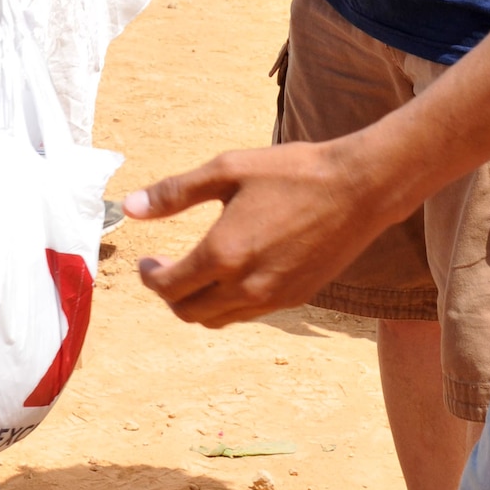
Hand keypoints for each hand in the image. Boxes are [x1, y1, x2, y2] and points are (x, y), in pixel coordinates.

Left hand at [125, 138, 376, 326]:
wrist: (359, 188)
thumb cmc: (292, 172)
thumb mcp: (227, 169)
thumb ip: (175, 192)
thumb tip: (130, 208)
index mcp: (223, 254)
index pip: (168, 287)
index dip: (150, 276)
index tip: (148, 260)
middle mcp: (246, 286)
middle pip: (189, 312)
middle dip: (169, 294)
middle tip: (166, 268)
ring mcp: (274, 298)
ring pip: (218, 319)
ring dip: (198, 303)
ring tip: (196, 272)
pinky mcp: (296, 298)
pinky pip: (248, 314)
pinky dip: (229, 302)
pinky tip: (234, 271)